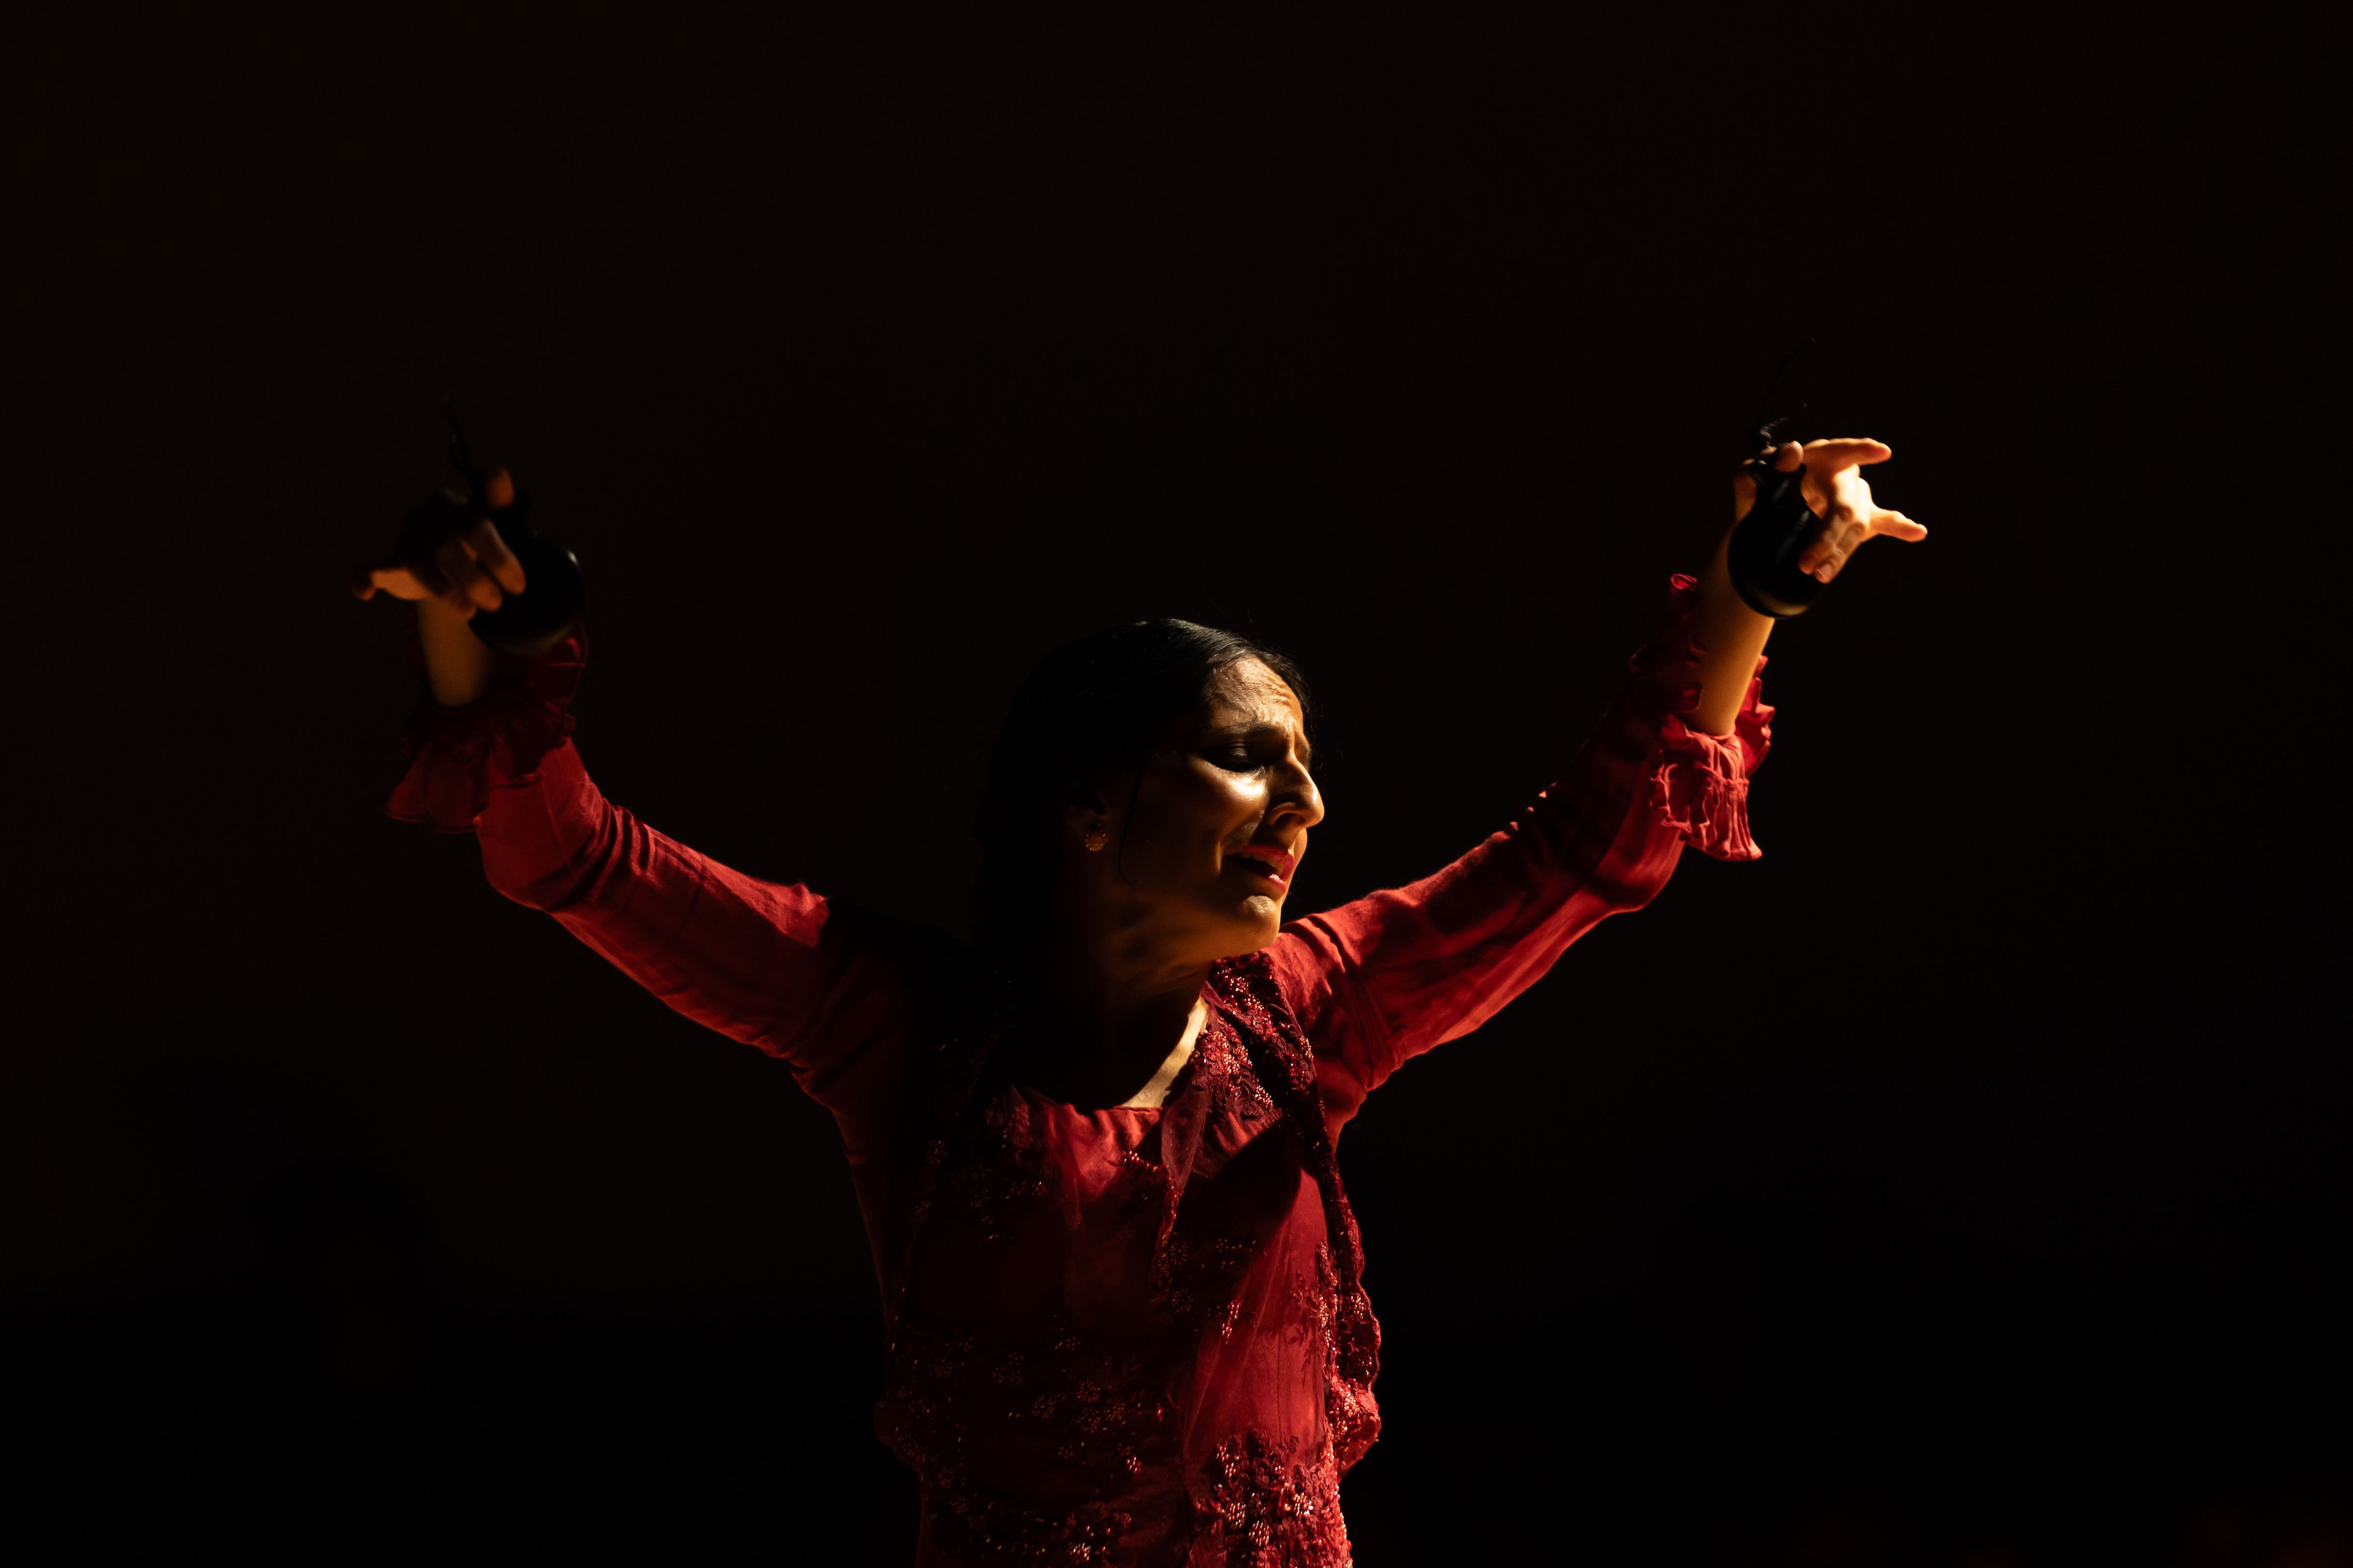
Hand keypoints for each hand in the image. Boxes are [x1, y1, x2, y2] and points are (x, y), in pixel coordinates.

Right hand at [350, 469, 527, 617]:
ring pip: (420, 563)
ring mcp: (407, 539)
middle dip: (473, 579)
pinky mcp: (392, 563)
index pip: (475, 525)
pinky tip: (363, 591)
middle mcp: (426, 517)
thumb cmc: (477, 540)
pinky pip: (370, 568)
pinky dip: (363, 578)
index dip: (498, 557)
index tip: (518, 586)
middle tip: (496, 604)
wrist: (455, 560)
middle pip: (446, 547)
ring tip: (468, 612)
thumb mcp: (497, 522)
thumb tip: (496, 473)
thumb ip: (500, 501)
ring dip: (443, 589)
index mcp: (453, 503)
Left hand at [1733, 438, 1927, 583]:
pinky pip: (1885, 522)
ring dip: (1840, 553)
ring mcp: (1853, 498)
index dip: (1859, 451)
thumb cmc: (1759, 492)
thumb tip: (1792, 451)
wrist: (1763, 522)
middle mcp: (1841, 476)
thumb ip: (1764, 466)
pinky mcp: (1860, 520)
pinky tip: (1917, 531)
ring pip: (1856, 525)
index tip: (1881, 452)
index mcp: (1817, 459)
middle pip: (1845, 505)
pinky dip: (1900, 528)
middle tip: (1806, 564)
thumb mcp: (1750, 480)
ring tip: (1819, 574)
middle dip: (1827, 536)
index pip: (1840, 451)